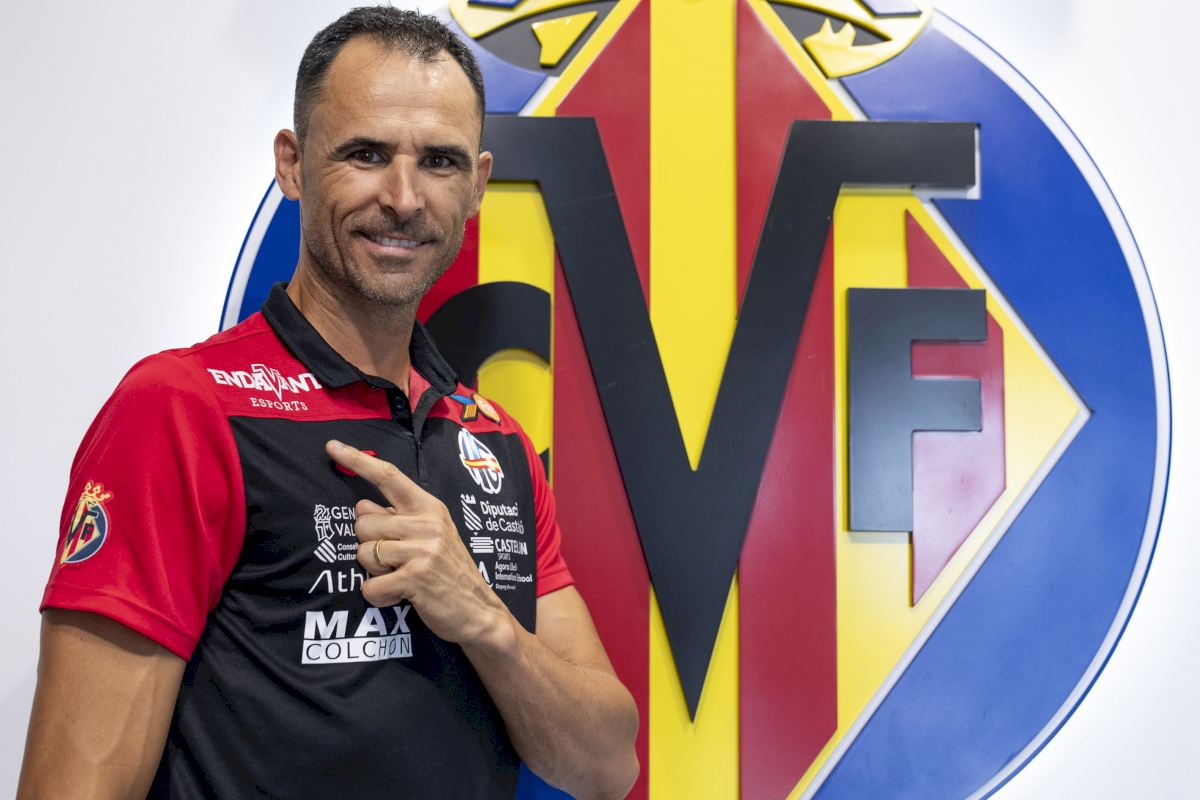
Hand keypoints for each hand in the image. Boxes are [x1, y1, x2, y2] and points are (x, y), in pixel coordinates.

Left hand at [325, 439, 509, 647]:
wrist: (478, 611)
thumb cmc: (448, 572)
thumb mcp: (430, 536)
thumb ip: (397, 518)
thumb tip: (361, 505)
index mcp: (429, 507)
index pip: (388, 476)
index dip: (357, 460)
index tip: (331, 446)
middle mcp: (427, 523)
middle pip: (363, 522)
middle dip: (369, 544)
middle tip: (395, 560)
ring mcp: (422, 550)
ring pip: (364, 553)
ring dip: (374, 571)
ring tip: (400, 577)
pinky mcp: (415, 579)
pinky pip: (370, 585)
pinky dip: (378, 595)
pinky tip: (399, 595)